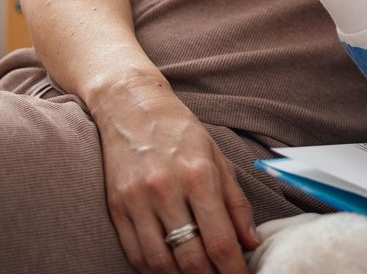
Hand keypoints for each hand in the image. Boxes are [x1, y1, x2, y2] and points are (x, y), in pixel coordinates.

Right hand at [97, 75, 256, 273]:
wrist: (132, 108)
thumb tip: (250, 243)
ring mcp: (137, 201)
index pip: (219, 241)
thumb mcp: (219, 159)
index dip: (233, 270)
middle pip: (189, 258)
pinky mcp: (116, 208)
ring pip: (160, 263)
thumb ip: (237, 204)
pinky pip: (135, 253)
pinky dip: (153, 270)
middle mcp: (166, 190)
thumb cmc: (182, 133)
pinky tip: (170, 270)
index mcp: (198, 176)